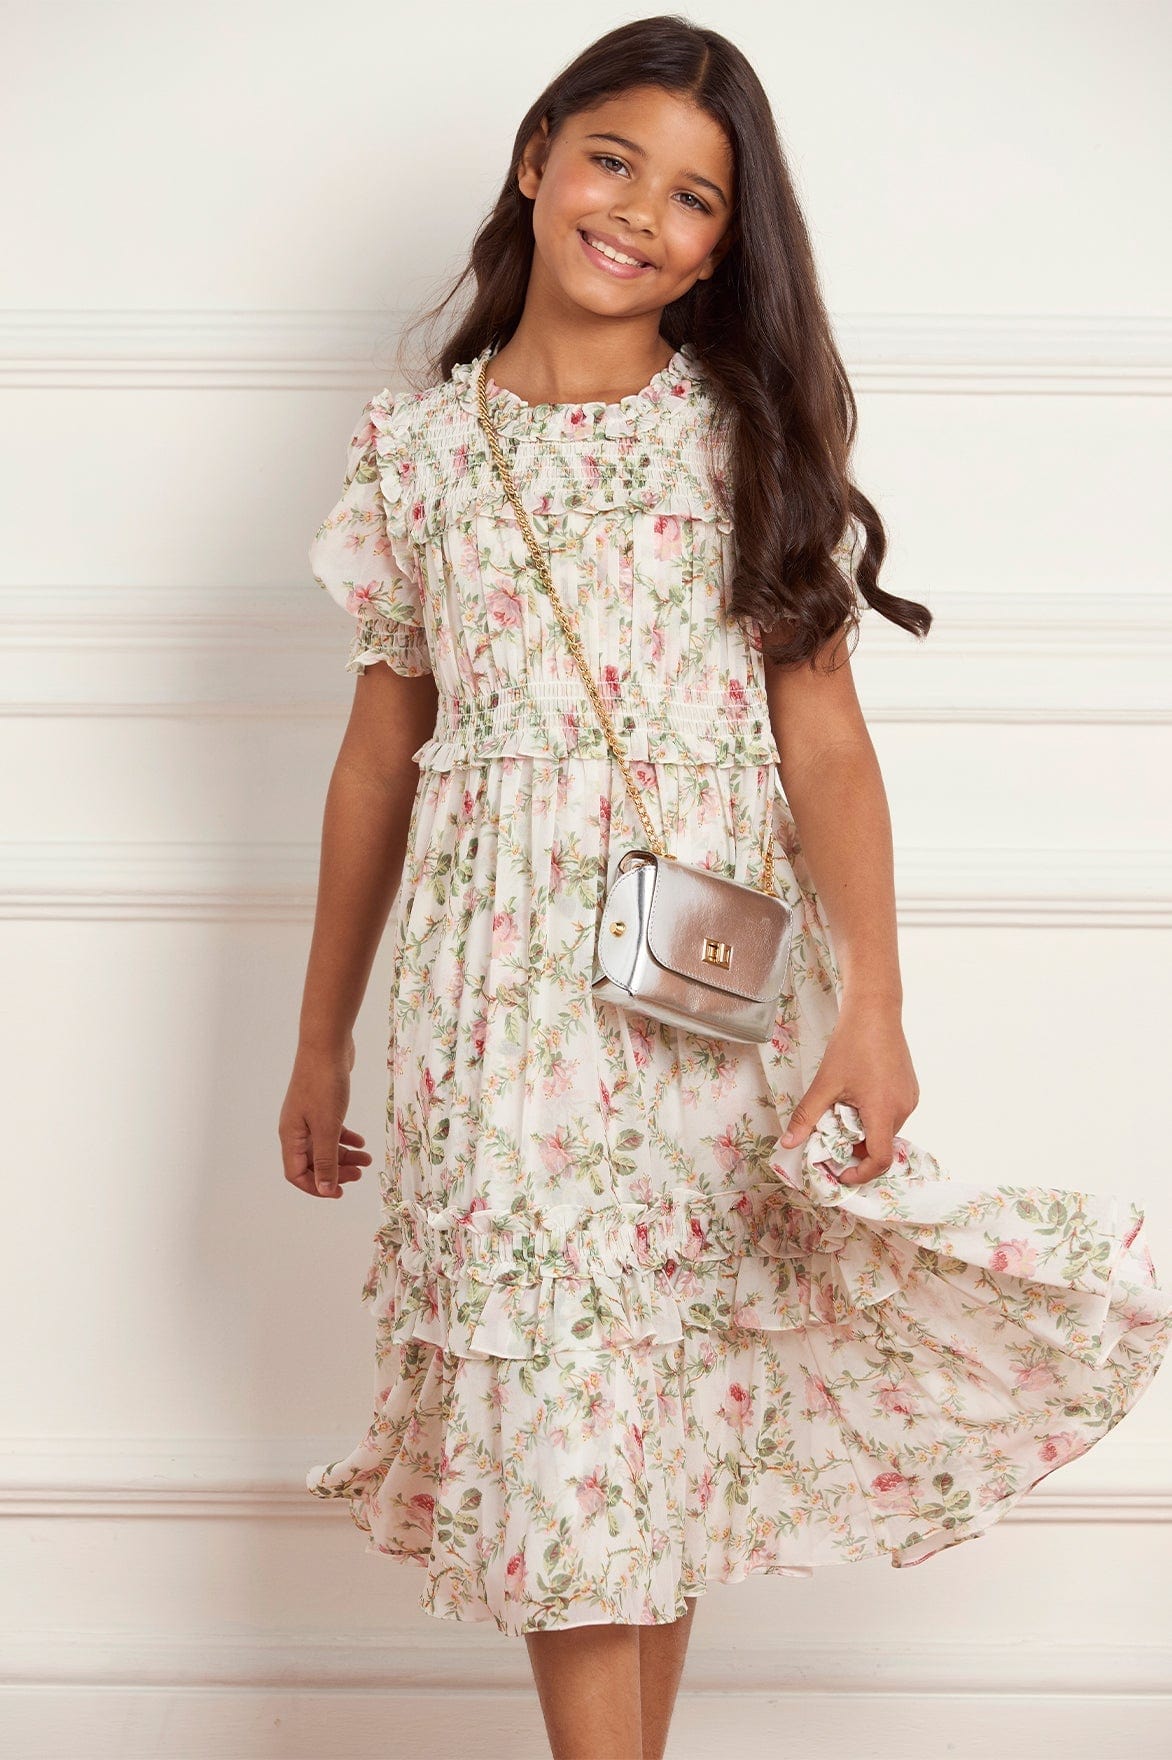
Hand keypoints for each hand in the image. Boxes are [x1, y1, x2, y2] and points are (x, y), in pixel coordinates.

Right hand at [279, 1036, 372, 1198]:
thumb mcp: (326, 1127)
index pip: (297, 1174)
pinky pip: (331, 1130)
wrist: (326, 1045)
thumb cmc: (323, 1085)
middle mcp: (295, 1128)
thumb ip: (325, 1160)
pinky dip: (345, 1138)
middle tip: (359, 1175)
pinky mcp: (321, 1105)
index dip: (316, 1187)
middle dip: (335, 1172)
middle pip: (312, 1162)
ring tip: (367, 1159)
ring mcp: (307, 1116)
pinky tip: (361, 1140)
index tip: (340, 1192)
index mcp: (290, 1136)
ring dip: (344, 1156)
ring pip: (324, 1146)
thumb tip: (325, 1190)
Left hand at [778, 998, 919, 1184]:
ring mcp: (910, 1098)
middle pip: (881, 1144)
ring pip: (886, 1130)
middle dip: (856, 1149)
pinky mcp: (910, 1089)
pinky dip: (874, 1117)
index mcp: (884, 1111)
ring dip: (864, 1131)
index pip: (880, 1159)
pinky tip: (856, 1100)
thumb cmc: (851, 1045)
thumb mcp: (825, 1084)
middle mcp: (903, 1109)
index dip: (861, 1173)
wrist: (875, 1011)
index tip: (841, 1172)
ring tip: (841, 1114)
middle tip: (830, 1138)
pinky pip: (893, 1114)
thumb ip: (807, 1117)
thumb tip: (788, 1143)